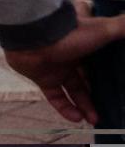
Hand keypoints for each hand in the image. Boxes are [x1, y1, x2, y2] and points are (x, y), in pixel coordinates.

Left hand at [3, 13, 124, 122]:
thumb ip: (121, 26)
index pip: (98, 60)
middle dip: (96, 95)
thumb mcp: (102, 29)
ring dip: (84, 106)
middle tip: (108, 108)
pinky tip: (77, 118)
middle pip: (86, 79)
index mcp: (83, 43)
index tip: (117, 83)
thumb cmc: (68, 31)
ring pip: (73, 90)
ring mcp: (55, 67)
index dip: (107, 72)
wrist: (31, 35)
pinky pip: (55, 96)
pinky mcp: (42, 77)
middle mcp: (69, 55)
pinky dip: (65, 108)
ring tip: (95, 120)